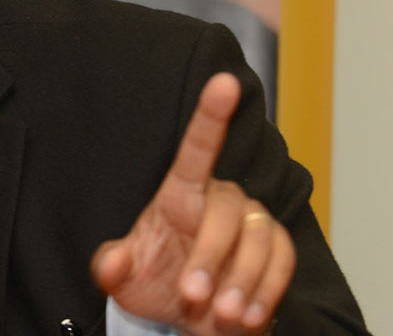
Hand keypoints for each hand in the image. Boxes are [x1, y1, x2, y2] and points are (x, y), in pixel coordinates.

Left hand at [91, 73, 295, 335]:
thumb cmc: (156, 284)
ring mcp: (252, 224)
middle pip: (226, 213)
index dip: (210, 115)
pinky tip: (244, 317)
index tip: (221, 82)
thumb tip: (110, 265)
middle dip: (210, 258)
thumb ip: (113, 267)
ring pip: (259, 241)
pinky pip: (282, 262)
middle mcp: (220, 200)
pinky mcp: (278, 251)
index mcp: (180, 194)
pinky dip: (264, 293)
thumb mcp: (124, 277)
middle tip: (194, 295)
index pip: (196, 149)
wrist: (188, 318)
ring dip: (240, 282)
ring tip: (218, 315)